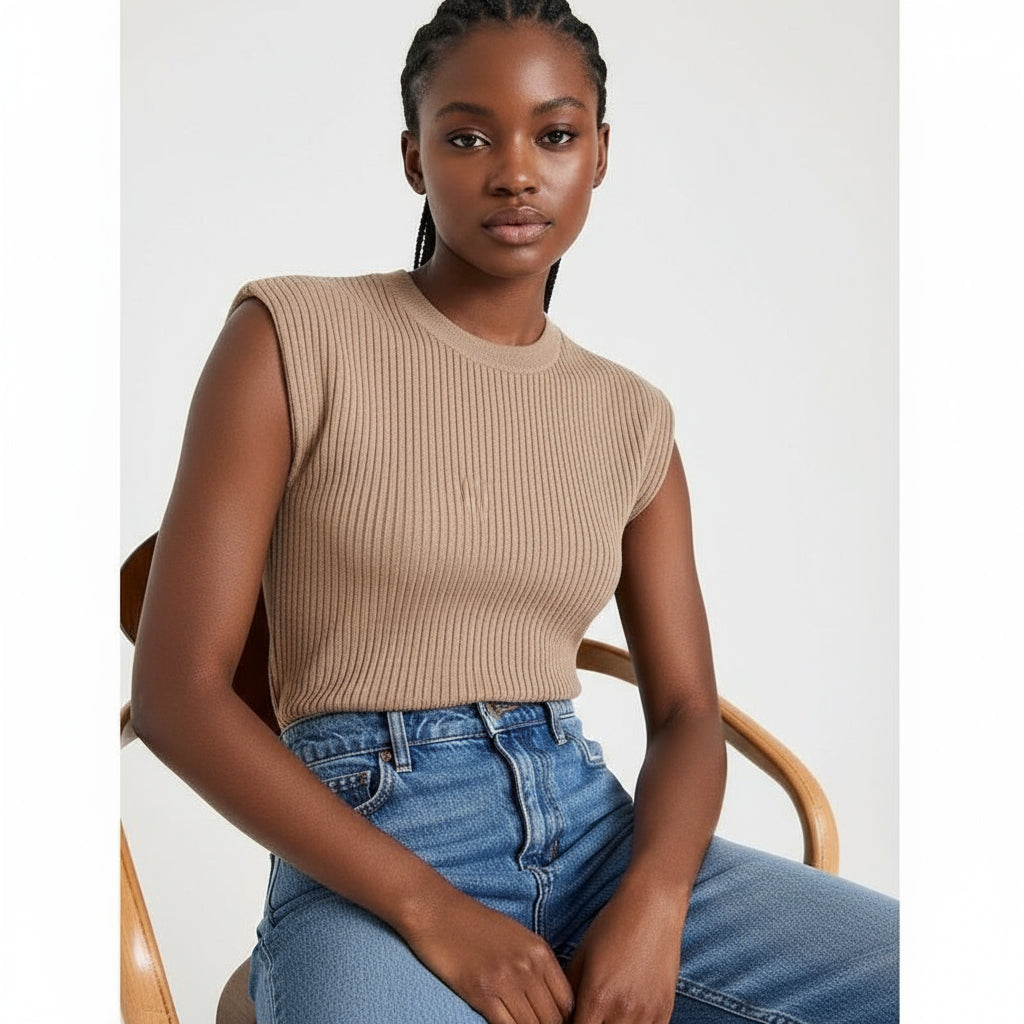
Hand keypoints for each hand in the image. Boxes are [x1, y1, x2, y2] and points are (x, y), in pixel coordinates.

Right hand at [403, 887, 575, 1023]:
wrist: (437, 912)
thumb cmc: (474, 924)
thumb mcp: (516, 936)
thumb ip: (535, 964)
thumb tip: (550, 998)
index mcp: (540, 950)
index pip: (567, 1000)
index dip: (563, 1018)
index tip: (552, 1022)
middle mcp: (527, 965)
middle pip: (552, 1018)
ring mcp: (505, 980)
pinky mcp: (481, 992)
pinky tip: (502, 1022)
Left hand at [563, 880, 685, 1023]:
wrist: (652, 906)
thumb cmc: (613, 925)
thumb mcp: (582, 954)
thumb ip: (569, 990)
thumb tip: (561, 1013)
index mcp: (596, 997)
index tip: (570, 1020)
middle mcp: (622, 1010)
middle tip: (589, 1015)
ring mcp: (647, 1012)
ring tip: (607, 1016)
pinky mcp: (665, 1010)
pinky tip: (627, 1018)